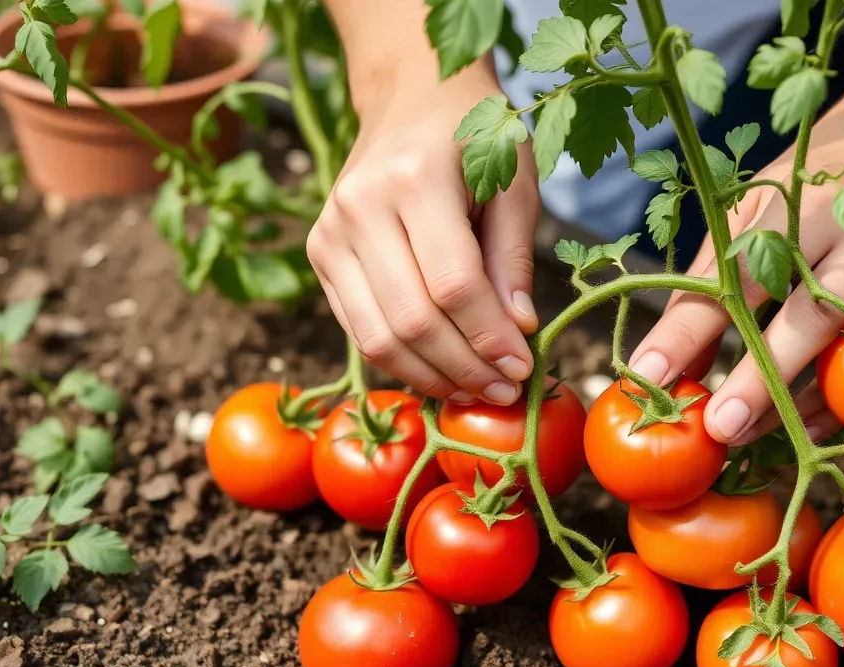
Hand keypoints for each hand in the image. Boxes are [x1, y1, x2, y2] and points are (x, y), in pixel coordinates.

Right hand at [307, 65, 539, 404]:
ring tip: (477, 391)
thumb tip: (518, 332)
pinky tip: (443, 373)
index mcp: (414, 179)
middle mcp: (360, 206)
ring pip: (379, 336)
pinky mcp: (319, 254)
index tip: (523, 368)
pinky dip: (403, 363)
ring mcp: (330, 232)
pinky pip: (360, 329)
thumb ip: (513, 258)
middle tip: (506, 390)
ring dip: (433, 376)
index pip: (453, 284)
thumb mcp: (513, 184)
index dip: (489, 337)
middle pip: (413, 319)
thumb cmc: (474, 138)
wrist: (409, 99)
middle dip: (465, 367)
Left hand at [630, 133, 843, 444]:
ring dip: (795, 400)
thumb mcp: (752, 207)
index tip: (647, 375)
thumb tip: (671, 366)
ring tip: (744, 434)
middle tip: (716, 426)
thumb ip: (711, 280)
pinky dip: (841, 403)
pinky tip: (802, 426)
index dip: (688, 330)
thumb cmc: (812, 185)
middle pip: (806, 316)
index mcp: (797, 203)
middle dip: (758, 377)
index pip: (734, 275)